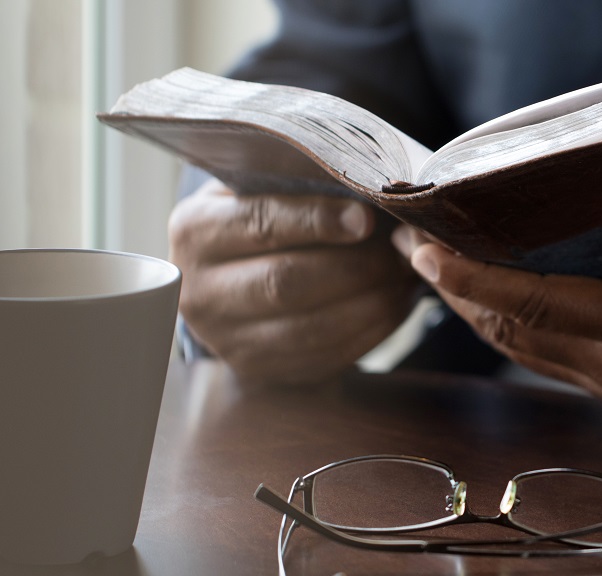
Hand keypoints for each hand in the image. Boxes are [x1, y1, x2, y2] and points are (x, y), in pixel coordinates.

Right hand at [169, 179, 419, 385]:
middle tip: (401, 249)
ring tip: (406, 276)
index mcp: (195, 230)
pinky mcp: (260, 369)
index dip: (317, 221)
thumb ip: (301, 180)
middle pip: (286, 281)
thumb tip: (368, 182)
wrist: (233, 278)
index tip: (366, 218)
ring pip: (311, 326)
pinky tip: (396, 305)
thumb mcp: (262, 187)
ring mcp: (226, 339)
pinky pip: (324, 356)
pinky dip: (370, 331)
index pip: (260, 223)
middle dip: (356, 265)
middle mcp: (199, 291)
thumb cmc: (261, 216)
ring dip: (371, 302)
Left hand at [401, 214, 601, 491]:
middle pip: (515, 330)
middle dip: (457, 293)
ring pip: (526, 350)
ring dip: (478, 315)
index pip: (538, 303)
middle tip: (414, 251)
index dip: (475, 281)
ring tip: (442, 277)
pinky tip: (503, 309)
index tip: (427, 254)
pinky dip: (514, 332)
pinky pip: (551, 361)